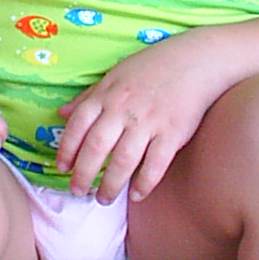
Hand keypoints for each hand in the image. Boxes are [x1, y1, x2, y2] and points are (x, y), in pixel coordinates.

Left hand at [56, 34, 222, 202]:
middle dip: (83, 174)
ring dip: (110, 184)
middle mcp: (124, 109)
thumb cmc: (153, 67)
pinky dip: (144, 183)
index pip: (78, 125)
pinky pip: (156, 164)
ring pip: (124, 160)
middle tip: (77, 191)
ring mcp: (149, 121)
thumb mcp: (115, 75)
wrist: (198, 60)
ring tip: (103, 199)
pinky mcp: (173, 132)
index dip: (66, 149)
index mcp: (107, 94)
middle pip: (97, 147)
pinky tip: (135, 195)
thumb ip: (89, 97)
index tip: (61, 167)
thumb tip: (61, 113)